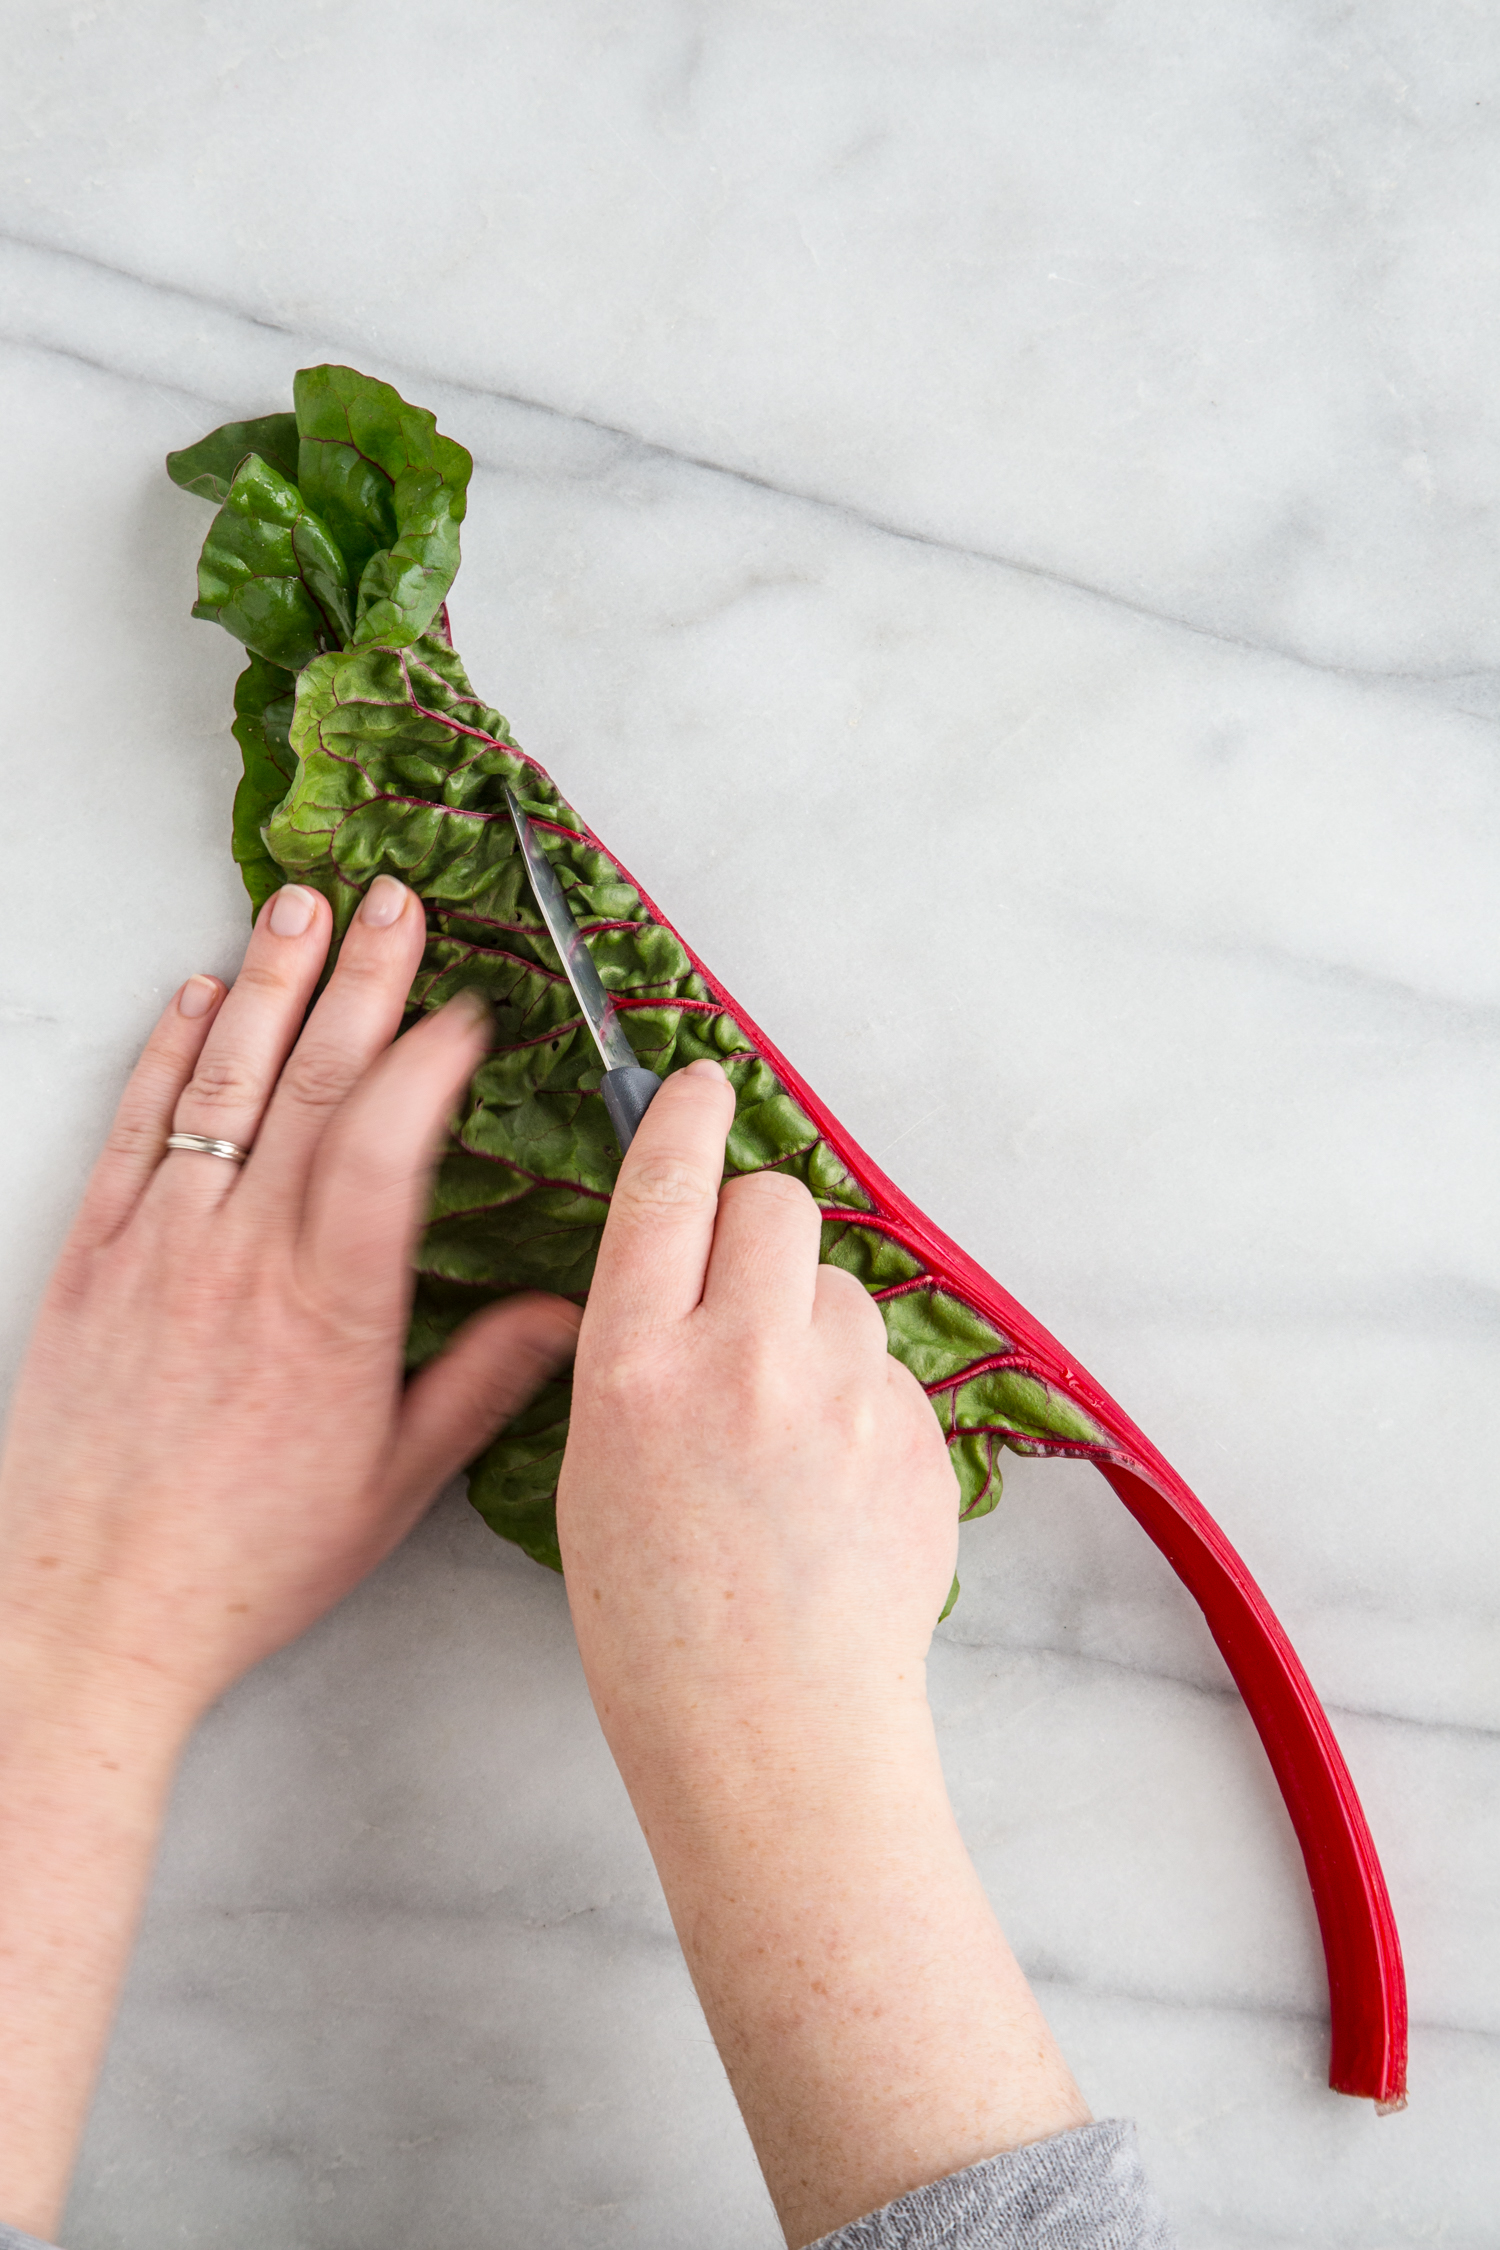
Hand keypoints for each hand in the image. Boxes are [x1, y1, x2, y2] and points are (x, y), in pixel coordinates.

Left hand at [0, 875, 577, 1719]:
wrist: (87, 1612)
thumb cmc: (243, 1562)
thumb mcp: (391, 1488)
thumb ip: (480, 1385)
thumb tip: (568, 1314)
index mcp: (329, 1308)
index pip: (386, 1141)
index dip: (428, 1059)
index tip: (465, 1006)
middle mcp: (242, 1256)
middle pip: (311, 1084)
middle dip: (359, 981)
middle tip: (393, 903)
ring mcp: (158, 1246)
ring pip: (223, 1085)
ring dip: (267, 985)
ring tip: (299, 906)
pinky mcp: (91, 1257)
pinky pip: (135, 1130)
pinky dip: (167, 1055)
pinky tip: (197, 1000)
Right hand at [561, 1063, 1087, 2248]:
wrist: (778, 1739)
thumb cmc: (658, 1630)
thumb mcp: (597, 1474)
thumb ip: (639, 1359)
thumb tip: (689, 1282)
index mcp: (637, 1371)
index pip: (665, 1189)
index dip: (680, 1120)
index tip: (695, 1084)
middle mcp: (745, 1361)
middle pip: (771, 1204)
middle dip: (755, 1226)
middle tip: (741, 1293)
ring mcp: (846, 1396)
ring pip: (837, 1286)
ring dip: (812, 1322)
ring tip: (788, 1431)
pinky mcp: (919, 1433)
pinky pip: (888, 1365)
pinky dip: (861, 1396)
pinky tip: (835, 1482)